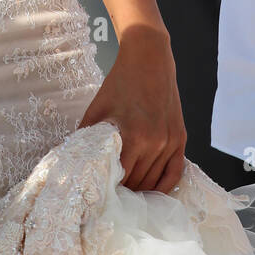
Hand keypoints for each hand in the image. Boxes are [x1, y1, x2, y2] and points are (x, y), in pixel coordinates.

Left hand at [76, 24, 186, 193]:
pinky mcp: (181, 138)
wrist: (149, 58)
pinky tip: (153, 192)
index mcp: (133, 137)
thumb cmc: (121, 81)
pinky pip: (175, 172)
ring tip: (127, 195)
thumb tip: (73, 157)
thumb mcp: (97, 108)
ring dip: (141, 190)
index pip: (120, 178)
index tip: (100, 194)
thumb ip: (86, 135)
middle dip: (123, 191)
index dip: (109, 188)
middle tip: (111, 196)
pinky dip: (164, 185)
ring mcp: (170, 142)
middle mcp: (155, 144)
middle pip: (137, 183)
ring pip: (154, 181)